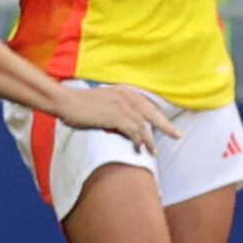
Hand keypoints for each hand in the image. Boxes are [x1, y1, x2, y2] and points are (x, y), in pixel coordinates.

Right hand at [58, 84, 181, 153]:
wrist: (65, 101)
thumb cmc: (79, 104)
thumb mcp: (103, 101)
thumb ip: (116, 108)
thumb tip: (125, 123)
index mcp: (125, 91)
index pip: (147, 104)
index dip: (158, 116)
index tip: (167, 125)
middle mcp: (127, 95)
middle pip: (152, 113)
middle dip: (165, 125)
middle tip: (177, 135)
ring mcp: (123, 105)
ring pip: (144, 125)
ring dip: (149, 140)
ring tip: (154, 152)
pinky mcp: (117, 115)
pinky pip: (134, 131)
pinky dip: (138, 141)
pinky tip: (139, 149)